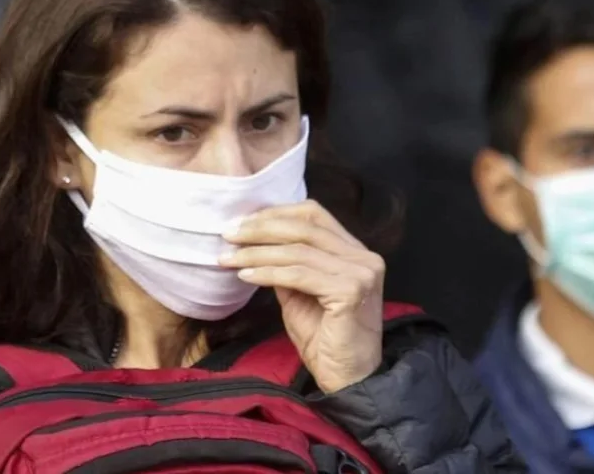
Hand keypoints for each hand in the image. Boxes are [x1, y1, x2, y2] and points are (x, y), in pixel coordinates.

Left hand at [220, 199, 384, 392]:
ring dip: (257, 252)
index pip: (314, 214)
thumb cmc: (325, 340)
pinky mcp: (350, 291)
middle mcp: (364, 257)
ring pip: (298, 250)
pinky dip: (268, 273)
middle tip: (229, 234)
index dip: (276, 214)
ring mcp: (360, 273)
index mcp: (355, 252)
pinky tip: (246, 276)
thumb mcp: (299, 295)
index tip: (242, 222)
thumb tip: (254, 244)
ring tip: (229, 258)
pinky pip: (298, 275)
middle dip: (261, 228)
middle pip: (305, 226)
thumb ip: (286, 267)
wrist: (348, 379)